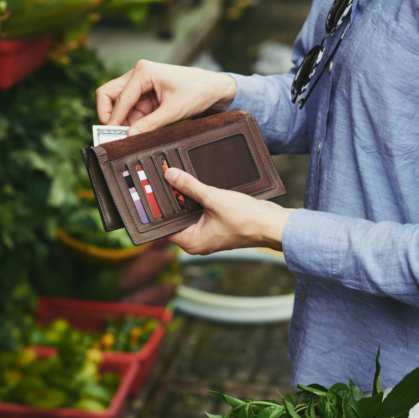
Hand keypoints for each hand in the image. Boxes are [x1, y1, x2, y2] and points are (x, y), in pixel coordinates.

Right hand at [95, 60, 236, 135]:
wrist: (214, 89)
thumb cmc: (198, 92)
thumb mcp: (174, 111)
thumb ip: (150, 124)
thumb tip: (130, 135)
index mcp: (143, 72)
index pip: (118, 97)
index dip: (112, 119)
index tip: (111, 136)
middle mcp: (138, 75)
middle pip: (109, 95)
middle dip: (109, 116)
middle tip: (112, 135)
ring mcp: (140, 86)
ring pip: (118, 105)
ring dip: (122, 121)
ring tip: (129, 137)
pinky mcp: (145, 96)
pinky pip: (130, 111)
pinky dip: (131, 123)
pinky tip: (137, 132)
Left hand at [163, 168, 294, 253]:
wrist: (273, 224)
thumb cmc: (246, 220)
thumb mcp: (213, 198)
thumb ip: (190, 186)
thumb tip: (170, 175)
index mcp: (191, 242)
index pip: (163, 228)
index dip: (155, 211)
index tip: (146, 195)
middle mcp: (197, 240)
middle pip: (175, 218)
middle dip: (169, 200)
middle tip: (158, 181)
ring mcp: (207, 232)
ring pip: (188, 213)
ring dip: (184, 197)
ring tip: (173, 179)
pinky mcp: (217, 224)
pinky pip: (201, 210)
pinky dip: (196, 198)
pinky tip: (192, 183)